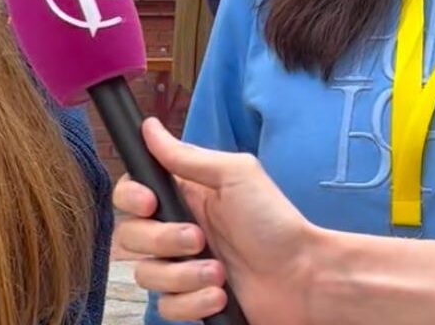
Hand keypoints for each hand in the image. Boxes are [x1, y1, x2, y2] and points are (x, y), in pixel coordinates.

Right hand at [113, 118, 320, 324]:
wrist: (304, 277)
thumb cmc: (276, 222)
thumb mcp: (235, 175)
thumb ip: (187, 156)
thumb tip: (149, 127)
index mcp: (184, 196)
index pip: (130, 194)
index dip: (130, 198)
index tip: (150, 203)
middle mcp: (176, 230)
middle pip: (130, 236)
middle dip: (161, 241)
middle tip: (198, 238)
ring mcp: (182, 267)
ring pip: (146, 275)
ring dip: (182, 275)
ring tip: (219, 273)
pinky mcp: (192, 300)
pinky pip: (166, 307)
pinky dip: (192, 302)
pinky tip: (220, 295)